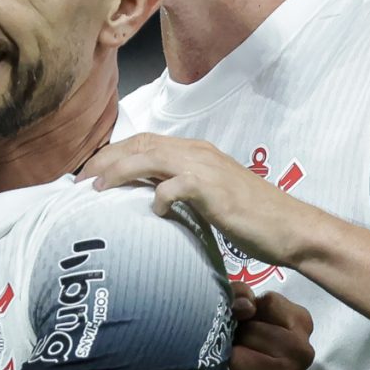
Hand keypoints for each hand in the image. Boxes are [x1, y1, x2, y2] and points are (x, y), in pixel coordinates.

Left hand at [85, 133, 325, 268]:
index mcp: (195, 152)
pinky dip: (159, 196)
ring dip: (119, 172)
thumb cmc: (250, 217)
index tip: (88, 175)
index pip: (144, 142)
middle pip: (140, 144)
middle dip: (105, 159)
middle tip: (79, 181)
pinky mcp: (215, 190)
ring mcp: (207, 168)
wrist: (289, 227)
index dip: (112, 154)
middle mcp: (198, 152)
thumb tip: (147, 200)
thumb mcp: (208, 198)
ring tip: (97, 190)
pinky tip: (154, 212)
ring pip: (151, 157)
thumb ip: (180, 190)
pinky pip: (175, 186)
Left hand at [225, 286, 313, 369]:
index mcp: (300, 322)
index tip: (242, 323)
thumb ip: (240, 294)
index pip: (267, 302)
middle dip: (233, 338)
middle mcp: (302, 349)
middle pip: (250, 330)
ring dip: (224, 361)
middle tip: (233, 349)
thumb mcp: (241, 312)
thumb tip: (245, 305)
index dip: (244, 311)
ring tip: (228, 367)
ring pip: (238, 357)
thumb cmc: (243, 347)